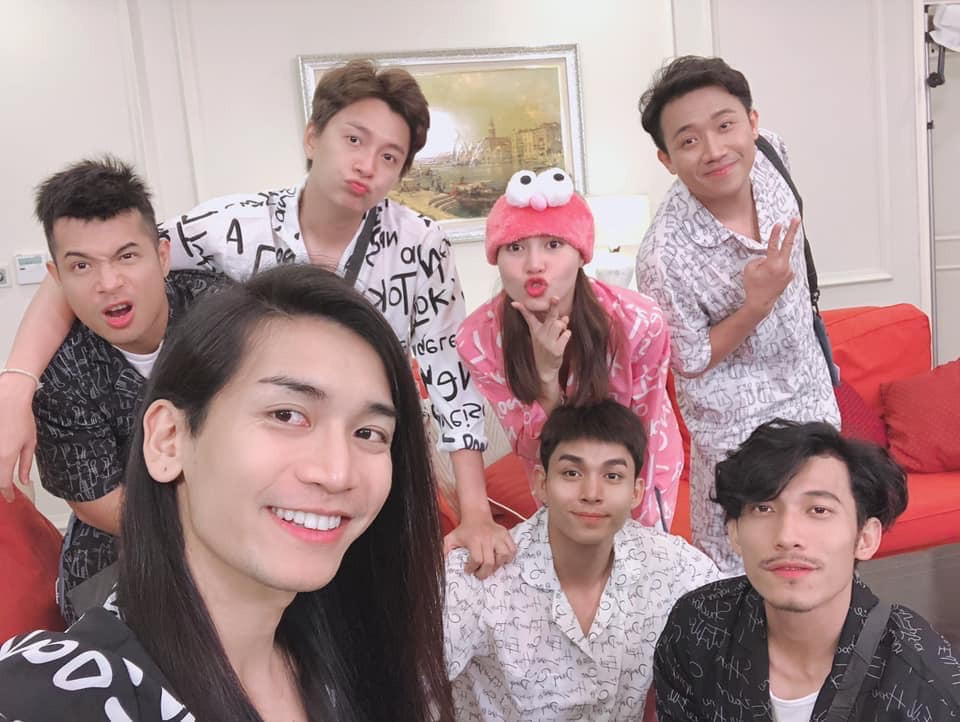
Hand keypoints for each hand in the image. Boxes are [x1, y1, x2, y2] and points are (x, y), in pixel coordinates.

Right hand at [0, 375, 37, 501]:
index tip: (10, 497)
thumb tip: (24, 480)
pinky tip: (1, 461)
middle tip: (6, 488)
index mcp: (6, 457)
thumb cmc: (21, 417)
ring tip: (4, 473)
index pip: (3, 484)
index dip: (7, 493)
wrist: (9, 398)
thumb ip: (25, 464)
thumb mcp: (30, 442)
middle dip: (0, 485)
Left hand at [443, 514, 516, 579]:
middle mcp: (488, 537)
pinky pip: (512, 550)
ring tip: (491, 566)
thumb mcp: (451, 538)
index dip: (472, 568)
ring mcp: (498, 536)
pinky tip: (500, 559)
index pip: (477, 559)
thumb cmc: (464, 530)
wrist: (476, 515)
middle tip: (479, 574)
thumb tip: (440, 564)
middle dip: (484, 573)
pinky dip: (508, 558)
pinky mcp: (506, 534)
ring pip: (504, 557)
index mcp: (474, 539)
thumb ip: (444, 550)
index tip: (468, 570)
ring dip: (498, 566)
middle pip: (490, 562)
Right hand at [511, 297, 571, 382]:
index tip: (515, 303)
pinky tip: (563, 340)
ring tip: (561, 332)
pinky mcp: (556, 349)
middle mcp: (540, 335)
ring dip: (564, 326)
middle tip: (555, 298)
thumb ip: (553, 325)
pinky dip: (567, 335)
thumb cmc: (545, 349)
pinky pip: (566, 334)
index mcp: (535, 331)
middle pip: (550, 317)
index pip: (528, 317)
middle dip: (553, 306)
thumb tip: (565, 317)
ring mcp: (548, 342)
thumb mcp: (542, 337)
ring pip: (560, 324)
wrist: (544, 369)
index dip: (522, 309)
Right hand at [743, 218, 798, 318]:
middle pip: (788, 245)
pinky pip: (782, 266)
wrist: (760, 303)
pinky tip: (770, 277)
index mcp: (772, 264)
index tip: (779, 224)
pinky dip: (776, 268)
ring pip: (780, 259)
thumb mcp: (750, 269)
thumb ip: (759, 258)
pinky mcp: (790, 275)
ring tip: (765, 274)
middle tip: (796, 220)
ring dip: (774, 261)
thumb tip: (767, 256)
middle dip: (792, 230)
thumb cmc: (754, 286)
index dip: (776, 233)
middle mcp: (783, 267)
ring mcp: (788, 271)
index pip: (774, 245)